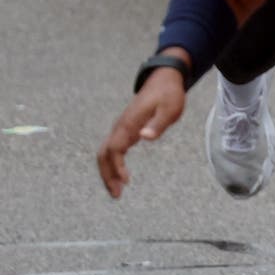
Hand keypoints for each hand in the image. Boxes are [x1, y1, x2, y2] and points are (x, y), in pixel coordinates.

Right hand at [96, 65, 187, 198]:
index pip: (115, 148)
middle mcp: (120, 126)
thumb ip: (158, 123)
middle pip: (104, 154)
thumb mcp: (170, 108)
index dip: (117, 166)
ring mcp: (121, 128)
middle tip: (116, 195)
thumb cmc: (168, 94)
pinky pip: (112, 150)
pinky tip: (121, 176)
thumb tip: (145, 136)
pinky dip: (113, 164)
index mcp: (129, 123)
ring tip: (117, 191)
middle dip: (107, 175)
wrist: (163, 79)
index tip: (125, 181)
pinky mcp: (125, 129)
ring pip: (105, 153)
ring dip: (108, 172)